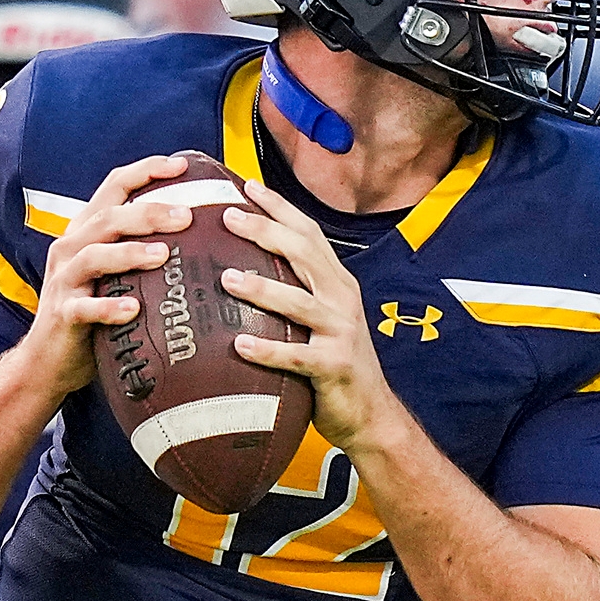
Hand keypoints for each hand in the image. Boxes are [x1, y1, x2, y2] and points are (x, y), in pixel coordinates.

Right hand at [24, 152, 206, 381]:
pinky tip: (133, 309)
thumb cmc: (93, 314)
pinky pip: (85, 308)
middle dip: (148, 212)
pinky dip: (108, 307)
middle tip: (186, 216)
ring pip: (95, 255)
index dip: (146, 171)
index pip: (114, 187)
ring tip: (162, 255)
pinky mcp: (63, 314)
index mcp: (87, 231)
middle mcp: (71, 248)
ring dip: (129, 253)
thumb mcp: (114, 274)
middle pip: (109, 217)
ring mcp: (65, 280)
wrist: (49, 359)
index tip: (182, 166)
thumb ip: (141, 250)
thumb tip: (200, 235)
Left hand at [220, 180, 402, 455]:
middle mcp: (342, 300)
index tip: (245, 186)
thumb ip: (294, 293)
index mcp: (337, 283)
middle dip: (266, 231)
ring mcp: (341, 332)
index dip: (279, 207)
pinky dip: (268, 351)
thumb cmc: (334, 365)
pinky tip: (239, 345)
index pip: (308, 233)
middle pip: (304, 254)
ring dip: (262, 288)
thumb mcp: (320, 320)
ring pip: (300, 302)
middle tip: (228, 217)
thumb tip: (239, 269)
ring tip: (227, 278)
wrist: (372, 414)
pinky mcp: (335, 367)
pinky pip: (297, 357)